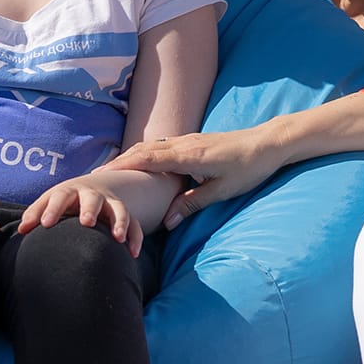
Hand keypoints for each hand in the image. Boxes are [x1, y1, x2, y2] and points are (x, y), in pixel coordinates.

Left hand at [18, 176, 141, 254]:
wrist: (95, 188)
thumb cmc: (66, 200)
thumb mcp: (50, 202)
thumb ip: (35, 214)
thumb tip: (21, 230)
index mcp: (70, 191)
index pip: (60, 197)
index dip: (52, 209)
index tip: (44, 224)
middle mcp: (92, 195)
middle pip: (92, 199)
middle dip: (90, 209)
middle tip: (86, 222)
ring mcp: (111, 204)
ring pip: (119, 209)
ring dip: (119, 222)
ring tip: (117, 238)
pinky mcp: (125, 215)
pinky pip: (135, 225)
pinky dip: (135, 238)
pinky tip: (132, 254)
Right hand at [103, 128, 287, 228]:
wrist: (268, 143)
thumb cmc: (248, 168)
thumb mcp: (220, 191)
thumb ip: (191, 204)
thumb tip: (167, 222)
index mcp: (187, 156)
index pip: (146, 160)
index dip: (121, 168)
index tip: (99, 177)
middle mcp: (183, 144)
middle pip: (142, 151)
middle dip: (118, 163)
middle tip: (95, 178)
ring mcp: (188, 140)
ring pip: (151, 147)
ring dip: (130, 157)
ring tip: (111, 172)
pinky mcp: (194, 141)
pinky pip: (162, 146)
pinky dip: (145, 154)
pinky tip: (140, 164)